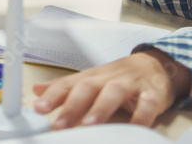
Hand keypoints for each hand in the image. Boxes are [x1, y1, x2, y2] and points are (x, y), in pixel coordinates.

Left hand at [33, 50, 191, 128]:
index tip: (38, 108)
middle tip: (59, 124)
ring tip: (89, 125)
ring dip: (101, 108)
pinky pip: (147, 103)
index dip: (52, 96)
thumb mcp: (90, 79)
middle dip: (72, 105)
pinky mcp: (152, 94)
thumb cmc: (118, 77)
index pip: (68, 84)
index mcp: (91, 77)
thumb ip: (65, 87)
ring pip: (114, 92)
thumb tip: (36, 90)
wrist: (156, 65)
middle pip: (88, 87)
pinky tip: (134, 127)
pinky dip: (141, 115)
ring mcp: (130, 84)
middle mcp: (108, 78)